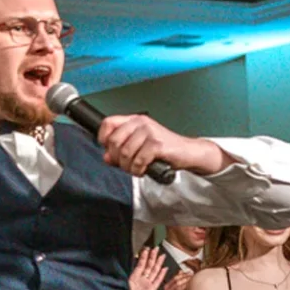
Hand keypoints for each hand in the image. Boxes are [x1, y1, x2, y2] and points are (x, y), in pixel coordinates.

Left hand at [97, 114, 226, 177]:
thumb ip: (120, 151)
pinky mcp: (157, 143)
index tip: (110, 151)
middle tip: (126, 165)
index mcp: (134, 120)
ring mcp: (150, 132)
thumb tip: (106, 157)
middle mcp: (141, 123)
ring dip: (128, 167)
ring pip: (125, 153)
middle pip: (114, 141)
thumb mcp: (138, 148)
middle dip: (117, 159)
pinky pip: (138, 160)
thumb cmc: (163, 150)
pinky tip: (143, 169)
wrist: (187, 152)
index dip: (103, 139)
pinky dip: (138, 169)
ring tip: (136, 168)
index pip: (107, 123)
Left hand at [128, 246, 166, 289]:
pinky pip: (158, 280)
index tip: (146, 249)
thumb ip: (129, 273)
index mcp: (134, 277)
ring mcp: (148, 284)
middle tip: (156, 249)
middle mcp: (142, 280)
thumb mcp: (125, 281)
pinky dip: (161, 274)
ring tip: (162, 255)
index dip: (144, 257)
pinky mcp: (152, 289)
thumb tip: (127, 262)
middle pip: (149, 266)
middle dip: (153, 257)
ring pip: (154, 271)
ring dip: (158, 263)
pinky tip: (164, 268)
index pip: (141, 264)